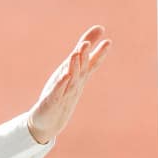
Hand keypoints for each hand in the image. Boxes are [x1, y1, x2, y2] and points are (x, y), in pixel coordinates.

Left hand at [27, 24, 111, 143]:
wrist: (49, 122)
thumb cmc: (61, 94)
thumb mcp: (71, 73)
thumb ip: (83, 55)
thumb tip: (95, 35)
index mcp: (79, 78)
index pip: (91, 64)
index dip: (99, 53)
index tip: (108, 41)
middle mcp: (74, 85)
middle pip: (81, 68)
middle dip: (84, 55)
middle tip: (85, 43)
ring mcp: (64, 94)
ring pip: (71, 79)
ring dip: (73, 66)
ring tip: (75, 54)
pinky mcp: (52, 101)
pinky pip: (57, 92)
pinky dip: (61, 84)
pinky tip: (64, 76)